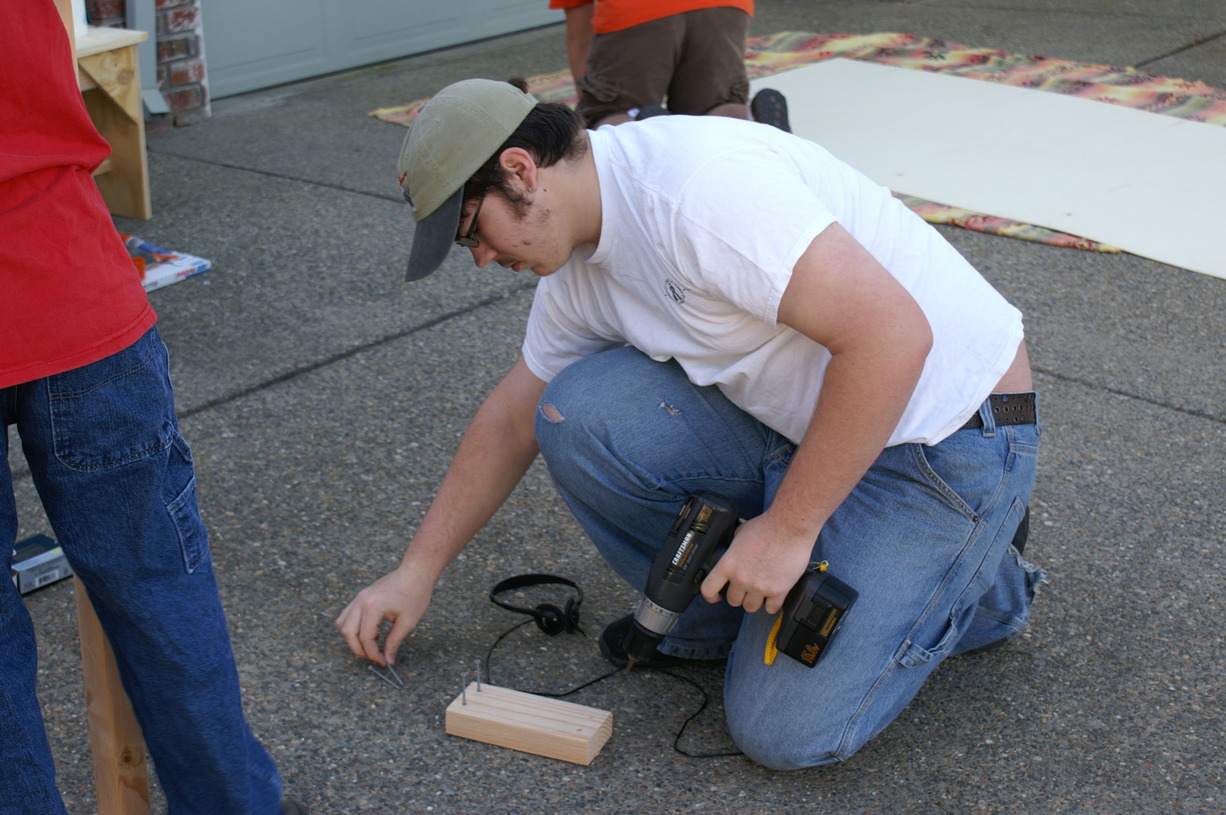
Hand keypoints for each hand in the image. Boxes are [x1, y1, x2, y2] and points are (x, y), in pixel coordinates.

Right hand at [335, 560, 434, 665]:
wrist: (416, 571)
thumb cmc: (415, 593)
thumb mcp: (408, 621)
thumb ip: (394, 641)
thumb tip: (388, 659)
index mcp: (373, 606)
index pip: (366, 637)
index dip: (373, 653)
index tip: (384, 661)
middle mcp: (361, 601)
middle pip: (349, 632)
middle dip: (359, 649)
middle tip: (375, 657)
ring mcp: (359, 597)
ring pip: (343, 623)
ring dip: (353, 638)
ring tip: (371, 645)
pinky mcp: (361, 596)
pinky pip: (347, 615)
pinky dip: (353, 627)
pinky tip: (371, 632)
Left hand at [699, 513, 815, 614]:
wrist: (789, 527)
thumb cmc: (767, 526)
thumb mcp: (740, 533)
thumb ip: (734, 549)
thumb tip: (734, 553)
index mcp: (728, 564)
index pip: (708, 589)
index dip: (710, 596)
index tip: (716, 596)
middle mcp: (741, 579)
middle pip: (733, 601)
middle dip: (739, 595)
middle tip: (746, 587)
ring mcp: (759, 587)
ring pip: (750, 608)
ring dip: (754, 601)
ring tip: (760, 591)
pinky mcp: (778, 591)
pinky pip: (771, 609)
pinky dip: (772, 604)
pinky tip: (773, 596)